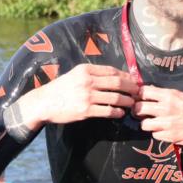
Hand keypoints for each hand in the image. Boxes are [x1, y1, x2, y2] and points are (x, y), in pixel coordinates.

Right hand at [17, 64, 139, 128]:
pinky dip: (117, 112)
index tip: (133, 80)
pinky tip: (121, 113)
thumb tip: (114, 76)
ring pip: (115, 97)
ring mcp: (87, 96)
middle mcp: (87, 81)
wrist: (44, 103)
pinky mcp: (85, 111)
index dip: (126, 76)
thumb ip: (92, 74)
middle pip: (117, 82)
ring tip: (132, 103)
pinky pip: (107, 111)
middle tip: (138, 92)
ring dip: (127, 101)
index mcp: (85, 70)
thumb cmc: (60, 89)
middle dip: (131, 87)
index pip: (112, 70)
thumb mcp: (74, 75)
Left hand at [133, 85, 182, 147]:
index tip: (140, 98)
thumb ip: (168, 96)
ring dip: (147, 124)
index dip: (139, 95)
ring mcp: (166, 123)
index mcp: (170, 95)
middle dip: (137, 111)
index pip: (144, 91)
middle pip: (139, 108)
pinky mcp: (169, 136)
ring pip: (144, 124)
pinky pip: (155, 135)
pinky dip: (158, 134)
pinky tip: (165, 131)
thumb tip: (153, 95)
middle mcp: (165, 108)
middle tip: (141, 113)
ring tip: (153, 124)